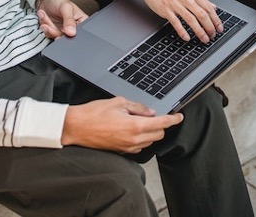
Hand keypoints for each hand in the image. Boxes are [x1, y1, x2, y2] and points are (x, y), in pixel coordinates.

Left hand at [37, 0, 87, 38]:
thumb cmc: (58, 0)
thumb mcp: (66, 7)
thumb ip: (69, 20)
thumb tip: (72, 32)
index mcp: (81, 21)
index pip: (80, 33)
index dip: (71, 33)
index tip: (63, 30)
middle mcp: (73, 28)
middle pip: (67, 37)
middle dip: (55, 30)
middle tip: (48, 24)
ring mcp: (63, 31)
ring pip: (56, 36)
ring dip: (48, 26)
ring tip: (44, 15)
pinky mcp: (54, 32)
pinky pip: (49, 35)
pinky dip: (44, 26)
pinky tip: (43, 17)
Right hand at [61, 97, 183, 152]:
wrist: (76, 127)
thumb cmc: (93, 114)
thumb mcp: (118, 102)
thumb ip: (138, 107)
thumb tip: (150, 112)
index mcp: (135, 126)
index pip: (162, 123)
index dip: (173, 119)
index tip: (179, 116)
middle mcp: (133, 139)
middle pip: (159, 134)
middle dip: (160, 124)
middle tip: (154, 115)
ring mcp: (127, 147)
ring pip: (150, 141)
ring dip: (150, 132)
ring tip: (138, 120)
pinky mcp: (121, 151)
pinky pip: (139, 146)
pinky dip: (141, 138)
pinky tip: (132, 129)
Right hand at [114, 0, 222, 42]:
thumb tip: (213, 7)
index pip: (209, 8)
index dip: (216, 20)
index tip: (219, 28)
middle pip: (202, 15)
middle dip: (209, 27)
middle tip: (212, 36)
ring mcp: (175, 4)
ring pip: (191, 20)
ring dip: (199, 31)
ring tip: (204, 39)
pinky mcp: (166, 10)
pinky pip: (176, 23)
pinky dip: (182, 31)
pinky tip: (187, 38)